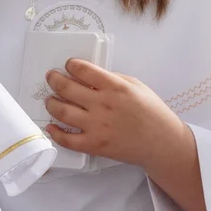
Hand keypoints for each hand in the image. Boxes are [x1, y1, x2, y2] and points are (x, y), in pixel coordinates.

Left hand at [45, 59, 192, 171]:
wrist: (160, 141)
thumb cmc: (151, 111)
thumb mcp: (136, 85)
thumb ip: (113, 79)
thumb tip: (91, 76)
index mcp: (115, 87)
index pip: (84, 70)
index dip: (71, 65)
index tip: (68, 64)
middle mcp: (102, 104)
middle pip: (67, 88)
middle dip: (54, 79)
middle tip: (50, 77)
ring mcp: (96, 126)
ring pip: (62, 112)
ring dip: (51, 103)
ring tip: (50, 100)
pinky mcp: (94, 145)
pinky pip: (67, 140)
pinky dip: (55, 133)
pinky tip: (51, 126)